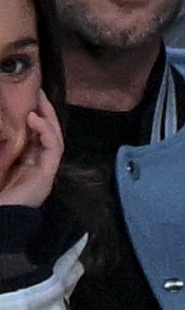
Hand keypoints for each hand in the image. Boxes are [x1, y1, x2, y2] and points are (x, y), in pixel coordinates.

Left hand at [0, 90, 61, 207]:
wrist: (2, 217)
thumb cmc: (0, 193)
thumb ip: (2, 146)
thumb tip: (0, 129)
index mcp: (27, 161)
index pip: (37, 134)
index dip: (37, 115)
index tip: (30, 97)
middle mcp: (39, 164)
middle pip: (49, 133)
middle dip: (45, 112)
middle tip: (39, 91)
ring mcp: (44, 169)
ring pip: (54, 138)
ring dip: (48, 118)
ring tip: (39, 101)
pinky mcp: (46, 174)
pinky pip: (53, 149)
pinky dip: (46, 132)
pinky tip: (36, 119)